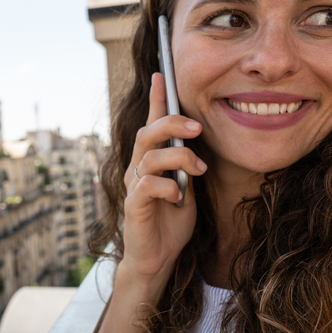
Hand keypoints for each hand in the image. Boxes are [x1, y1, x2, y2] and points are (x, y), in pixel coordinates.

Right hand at [122, 72, 206, 285]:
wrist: (158, 258)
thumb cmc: (171, 222)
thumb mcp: (187, 187)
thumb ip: (187, 165)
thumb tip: (196, 142)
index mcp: (151, 161)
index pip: (152, 124)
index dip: (157, 99)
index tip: (162, 73)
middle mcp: (137, 169)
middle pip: (147, 133)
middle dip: (172, 124)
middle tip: (197, 128)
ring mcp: (133, 186)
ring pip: (149, 156)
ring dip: (179, 158)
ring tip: (198, 171)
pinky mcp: (133, 205)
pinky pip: (147, 185)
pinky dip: (167, 186)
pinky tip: (178, 196)